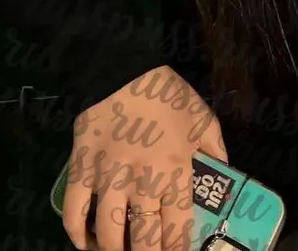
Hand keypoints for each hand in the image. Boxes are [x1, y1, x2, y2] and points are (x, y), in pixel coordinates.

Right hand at [62, 66, 228, 250]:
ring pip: (108, 233)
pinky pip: (73, 211)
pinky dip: (76, 234)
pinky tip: (85, 243)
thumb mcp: (202, 119)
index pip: (178, 231)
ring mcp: (107, 176)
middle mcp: (141, 180)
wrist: (124, 65)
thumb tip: (224, 176)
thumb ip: (215, 151)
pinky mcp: (80, 167)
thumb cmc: (167, 93)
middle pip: (143, 240)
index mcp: (174, 170)